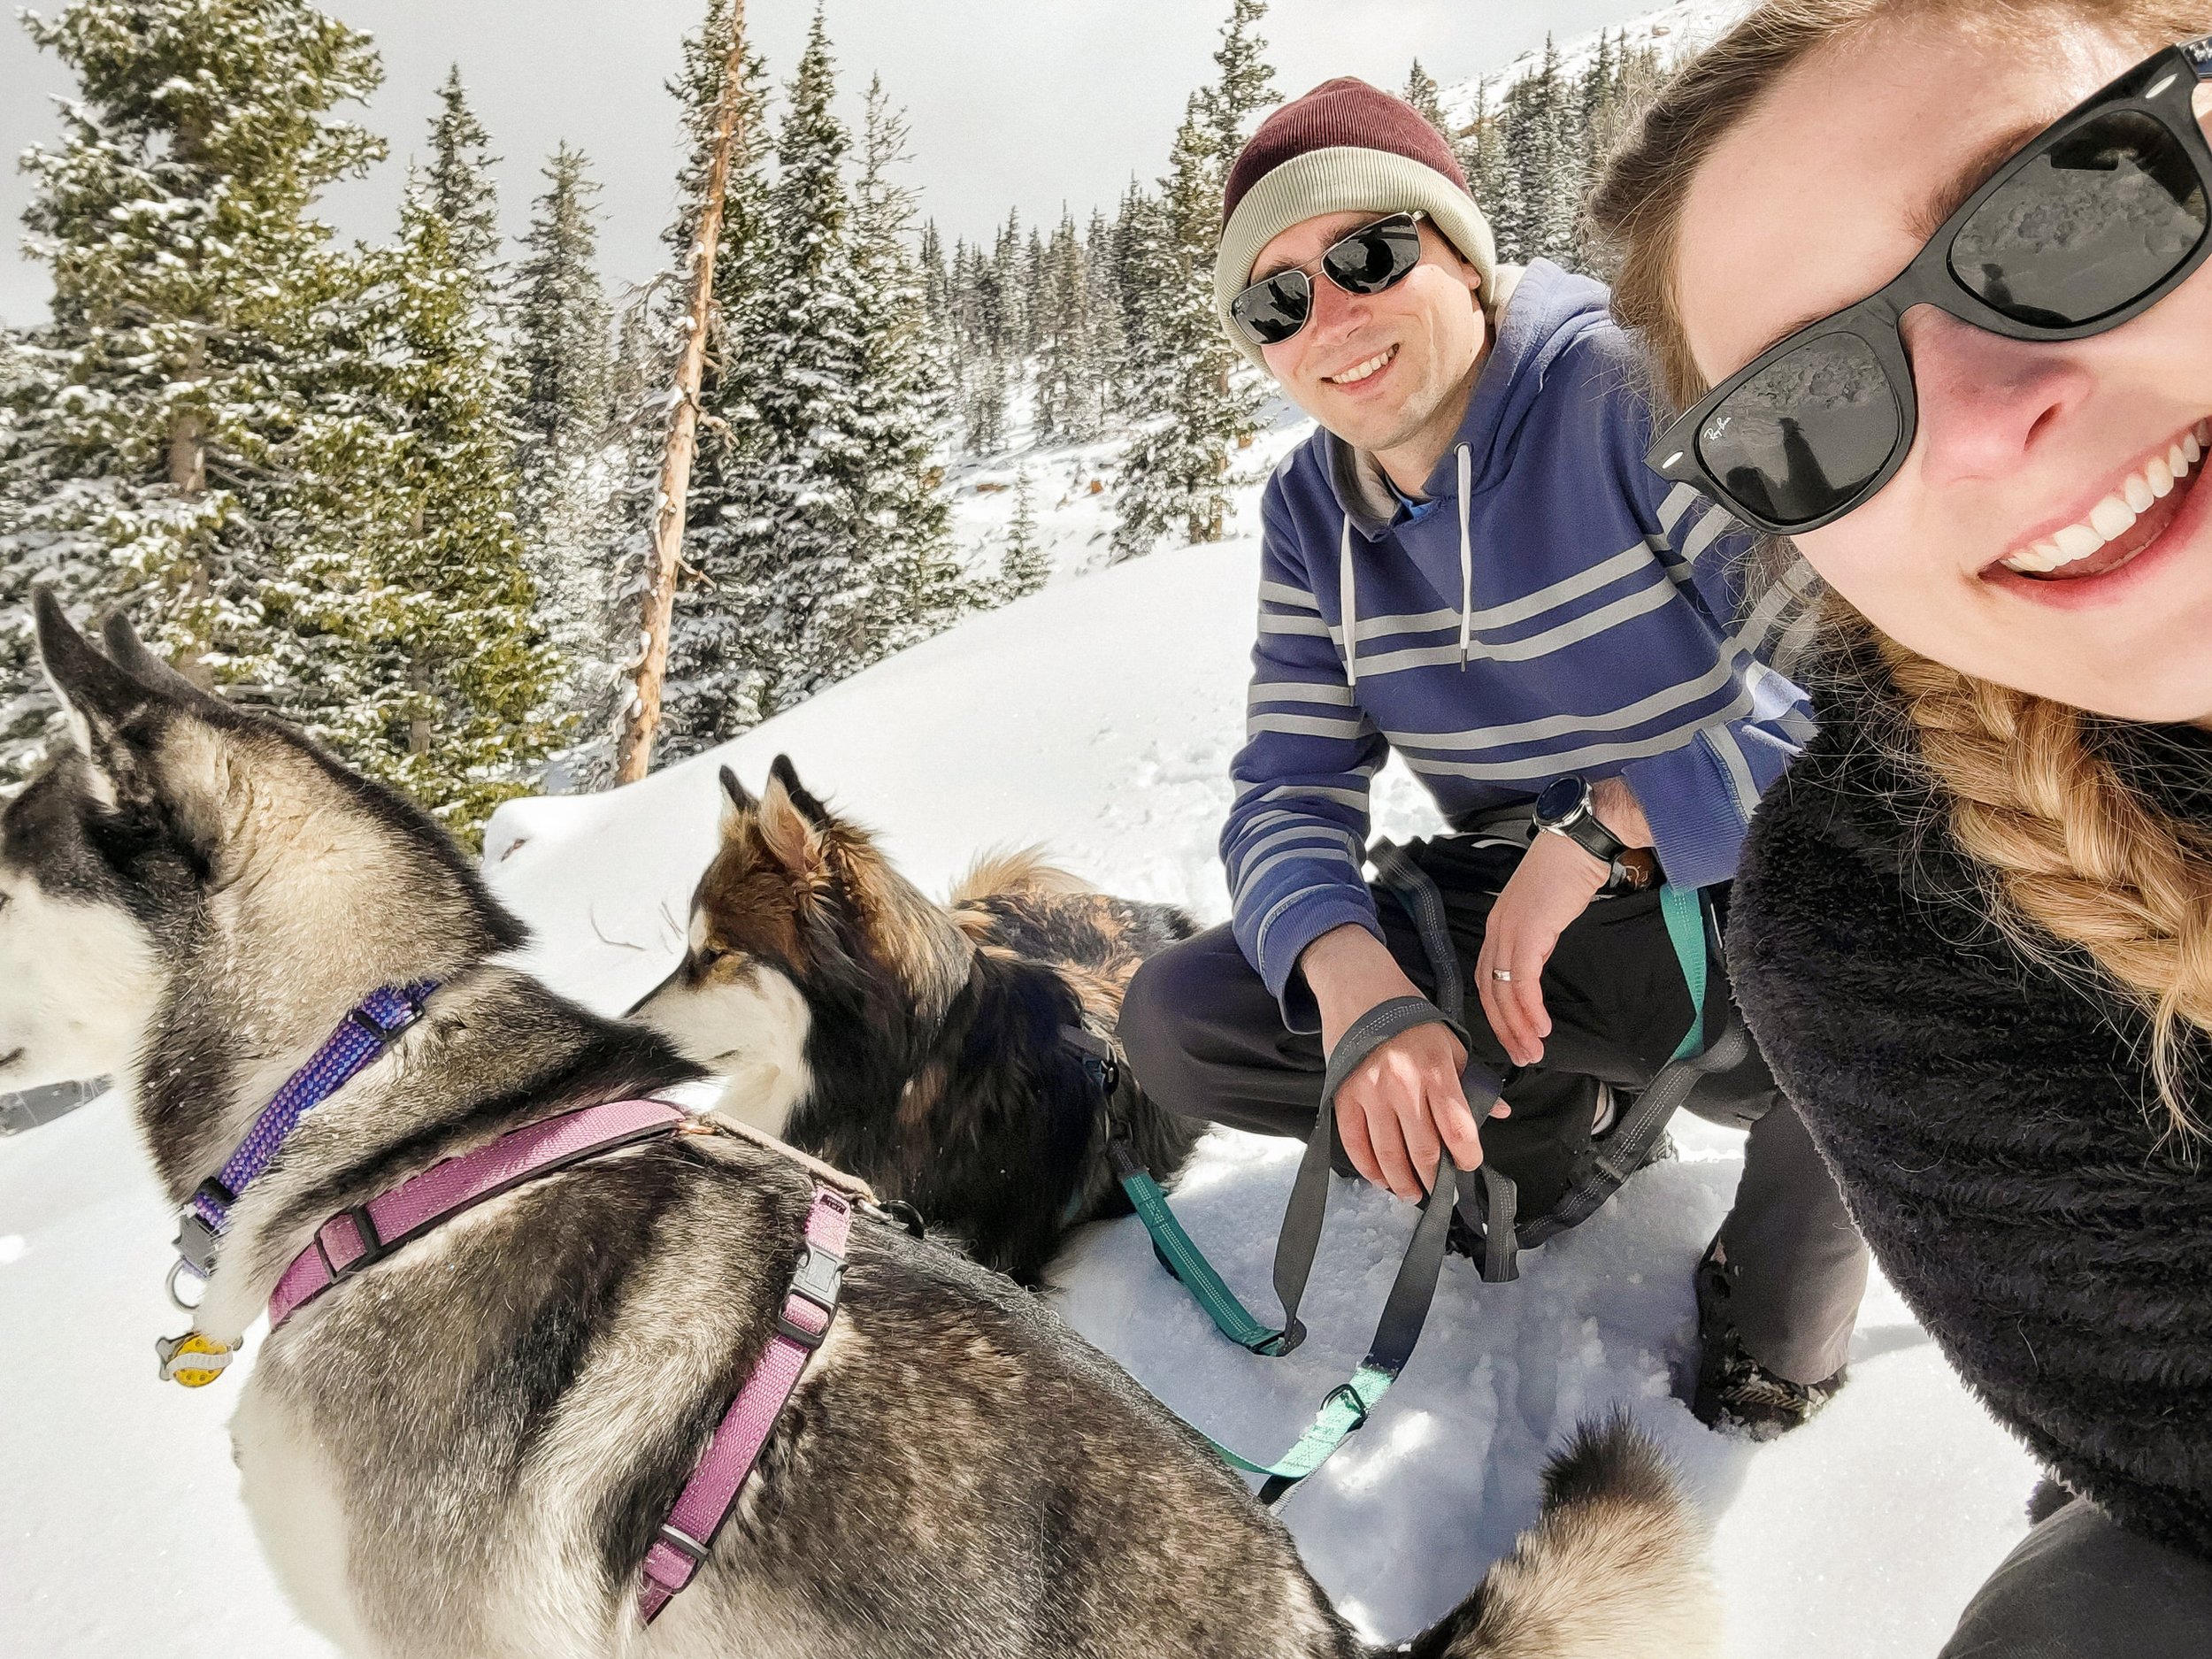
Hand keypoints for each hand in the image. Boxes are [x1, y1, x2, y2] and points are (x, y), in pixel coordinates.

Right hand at [1299, 923, 1506, 1201]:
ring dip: (1402, 1182)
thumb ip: (1472, 1082)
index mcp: (1437, 1071)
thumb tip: (1501, 1113)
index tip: (1469, 1165)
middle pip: (1423, 1151)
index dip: (1467, 1157)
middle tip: (1440, 1191)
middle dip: (1435, 1180)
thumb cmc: (1411, 1019)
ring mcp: (1370, 1093)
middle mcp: (1404, 1086)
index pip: (1458, 1129)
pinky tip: (1380, 1178)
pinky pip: (1354, 1143)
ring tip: (1411, 1193)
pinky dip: (1368, 1168)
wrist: (1360, 990)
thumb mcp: (1450, 1044)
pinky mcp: (1343, 1096)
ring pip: (1388, 1154)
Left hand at [1476, 831, 1606, 1067]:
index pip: (1488, 979)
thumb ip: (1536, 939)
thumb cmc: (1568, 874)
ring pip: (1503, 991)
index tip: (1513, 1036)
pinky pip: (1522, 981)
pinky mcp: (1529, 933)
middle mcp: (1497, 930)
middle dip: (1504, 1029)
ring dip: (1518, 1026)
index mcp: (1499, 926)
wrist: (1579, 846)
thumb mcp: (1545, 913)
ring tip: (1533, 1050)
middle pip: (1489, 991)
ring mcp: (1510, 931)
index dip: (1498, 1012)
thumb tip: (1538, 964)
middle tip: (1521, 1056)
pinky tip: (1541, 1026)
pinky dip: (1529, 1008)